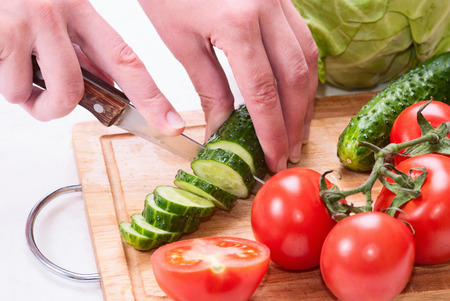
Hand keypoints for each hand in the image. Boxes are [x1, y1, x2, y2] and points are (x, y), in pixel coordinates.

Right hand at [0, 0, 184, 134]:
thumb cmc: (18, 6)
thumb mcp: (58, 20)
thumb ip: (83, 52)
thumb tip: (108, 86)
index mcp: (81, 10)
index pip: (126, 59)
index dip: (151, 97)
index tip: (170, 124)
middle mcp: (58, 12)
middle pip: (78, 89)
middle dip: (59, 108)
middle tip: (45, 103)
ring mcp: (28, 22)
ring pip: (49, 96)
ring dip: (32, 101)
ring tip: (16, 75)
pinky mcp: (0, 33)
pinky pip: (13, 90)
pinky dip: (9, 89)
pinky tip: (2, 63)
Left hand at [138, 0, 317, 171]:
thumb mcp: (180, 40)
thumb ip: (208, 87)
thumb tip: (222, 126)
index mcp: (237, 23)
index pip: (264, 93)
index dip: (272, 131)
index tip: (273, 157)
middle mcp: (268, 9)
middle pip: (296, 79)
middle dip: (295, 121)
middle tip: (291, 150)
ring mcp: (279, 0)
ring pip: (308, 58)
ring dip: (306, 99)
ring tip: (298, 129)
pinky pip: (303, 38)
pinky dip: (303, 71)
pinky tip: (297, 91)